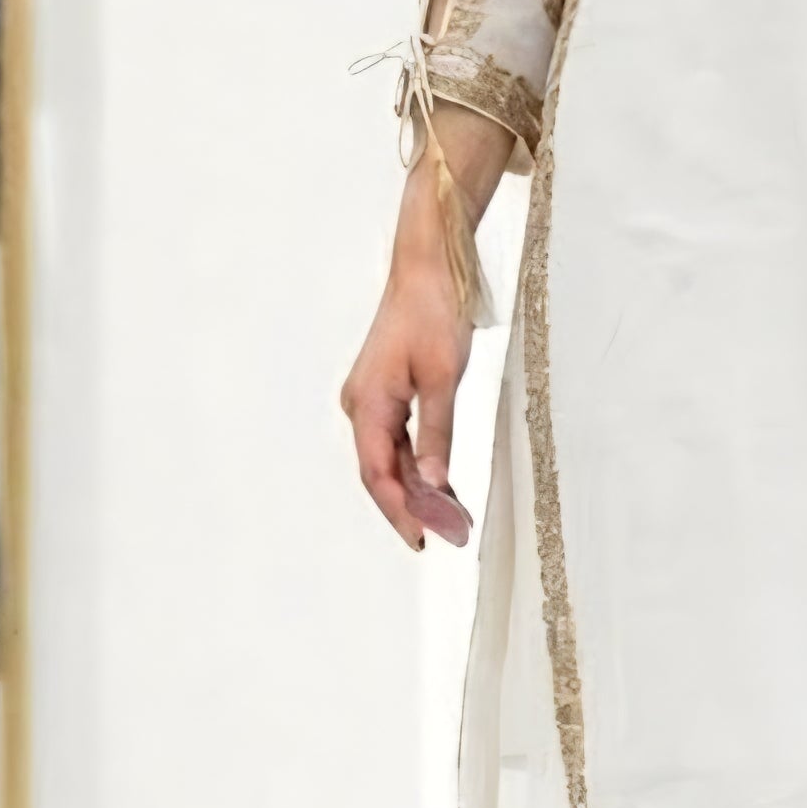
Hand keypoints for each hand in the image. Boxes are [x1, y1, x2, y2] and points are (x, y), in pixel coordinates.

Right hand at [341, 154, 476, 551]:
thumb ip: (436, 436)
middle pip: (380, 471)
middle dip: (410, 506)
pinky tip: (435, 483)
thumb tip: (432, 485)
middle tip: (444, 536)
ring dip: (414, 488)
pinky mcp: (385, 392)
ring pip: (388, 458)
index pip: (378, 474)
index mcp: (368, 404)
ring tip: (445, 518)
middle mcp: (361, 405)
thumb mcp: (443, 379)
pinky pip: (395, 440)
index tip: (424, 539)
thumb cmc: (432, 314)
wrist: (428, 269)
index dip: (400, 510)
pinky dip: (414, 464)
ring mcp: (370, 399)